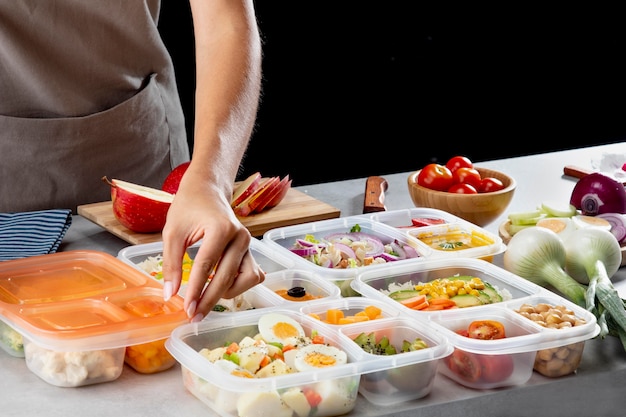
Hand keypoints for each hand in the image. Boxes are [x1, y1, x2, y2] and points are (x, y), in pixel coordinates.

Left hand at [160, 167, 264, 321]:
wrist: (207, 191)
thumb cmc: (189, 208)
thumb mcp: (172, 232)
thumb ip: (171, 264)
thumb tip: (170, 294)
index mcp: (221, 228)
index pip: (207, 266)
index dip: (195, 290)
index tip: (186, 309)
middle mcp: (240, 237)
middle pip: (226, 277)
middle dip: (209, 299)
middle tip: (193, 315)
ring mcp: (249, 245)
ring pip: (246, 279)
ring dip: (228, 292)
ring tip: (207, 297)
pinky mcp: (250, 251)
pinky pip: (252, 275)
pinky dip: (239, 285)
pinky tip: (221, 287)